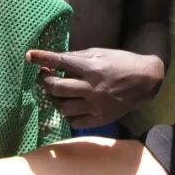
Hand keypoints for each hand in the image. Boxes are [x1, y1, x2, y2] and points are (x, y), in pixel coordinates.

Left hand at [28, 48, 164, 128]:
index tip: (29, 56)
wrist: (145, 81)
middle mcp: (91, 88)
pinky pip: (75, 122)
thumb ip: (76, 58)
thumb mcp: (99, 53)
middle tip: (43, 76)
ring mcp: (96, 106)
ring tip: (55, 92)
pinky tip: (69, 106)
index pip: (60, 62)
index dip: (42, 58)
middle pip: (57, 88)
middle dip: (44, 81)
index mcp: (91, 68)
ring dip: (53, 99)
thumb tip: (55, 61)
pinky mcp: (100, 119)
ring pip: (63, 107)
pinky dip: (68, 114)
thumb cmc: (121, 62)